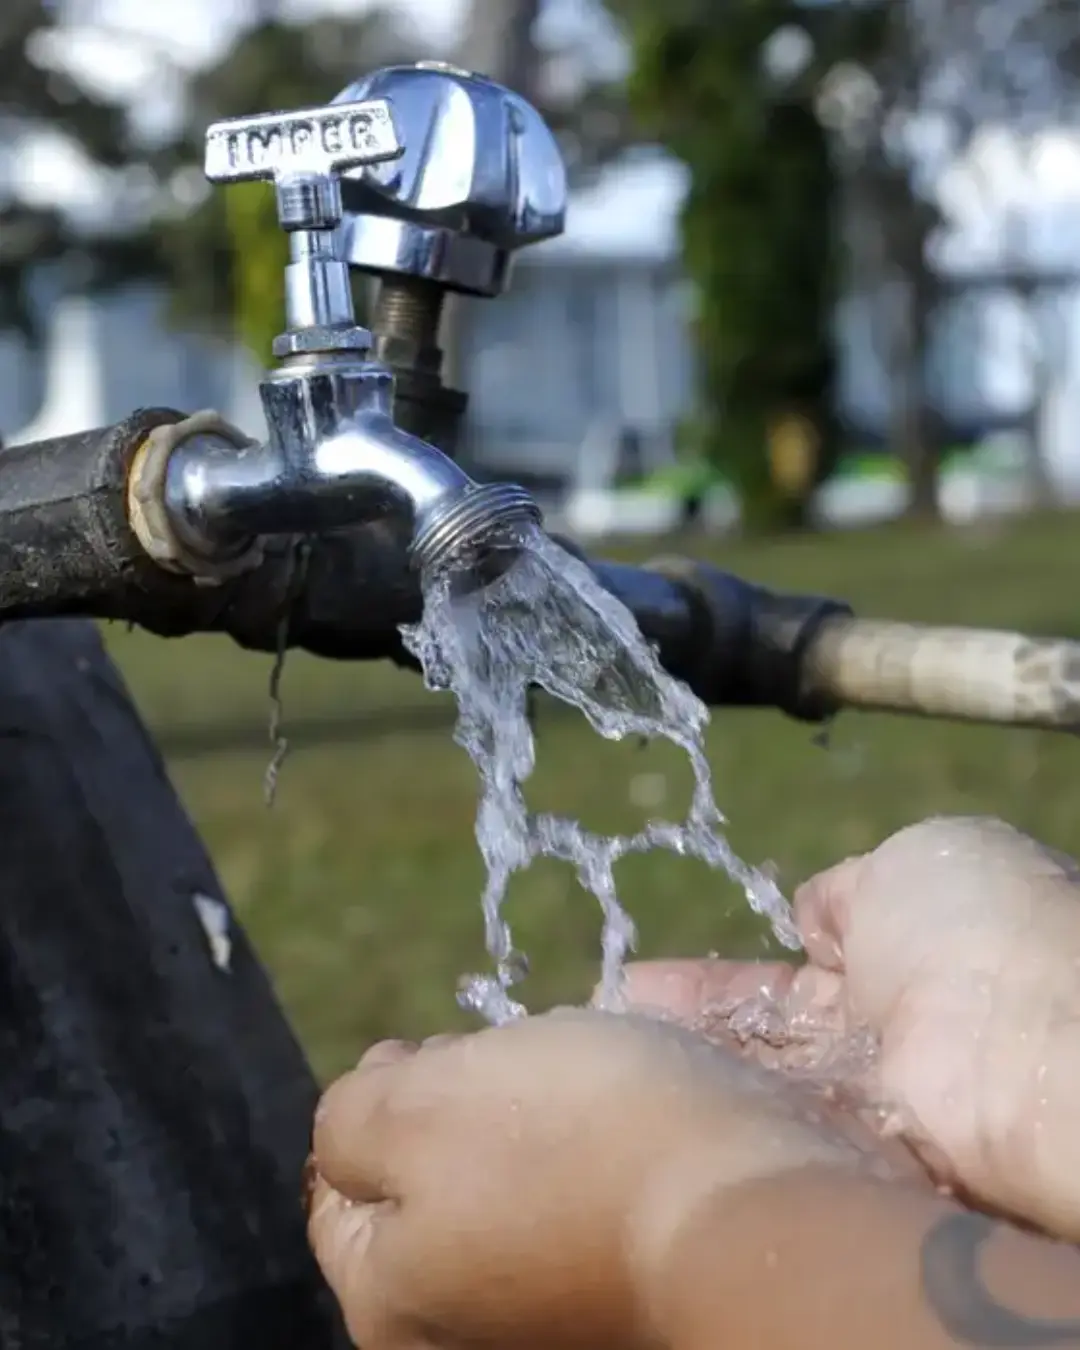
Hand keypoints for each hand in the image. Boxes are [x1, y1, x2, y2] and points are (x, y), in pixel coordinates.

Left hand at [306, 1009, 918, 1349]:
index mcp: (392, 1307)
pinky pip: (579, 1213)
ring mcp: (551, 1325)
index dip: (376, 1101)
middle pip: (427, 1195)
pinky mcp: (625, 1300)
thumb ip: (349, 1117)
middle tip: (505, 1060)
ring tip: (572, 1080)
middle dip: (455, 1112)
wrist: (756, 1208)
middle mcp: (465, 1339)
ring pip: (507, 1195)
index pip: (339, 1195)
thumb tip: (358, 1115)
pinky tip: (623, 1122)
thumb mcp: (418, 1106)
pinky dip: (589, 1161)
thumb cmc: (572, 1144)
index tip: (427, 1049)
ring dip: (527, 1128)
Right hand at [619, 816, 1079, 1238]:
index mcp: (904, 956)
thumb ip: (849, 891)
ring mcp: (866, 1102)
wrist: (1030, 1045)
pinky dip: (707, 1108)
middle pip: (764, 1035)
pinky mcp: (854, 1156)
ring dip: (684, 1063)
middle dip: (687, 1024)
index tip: (644, 977)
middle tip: (607, 1013)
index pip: (794, 973)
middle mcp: (883, 1037)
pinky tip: (639, 1089)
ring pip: (758, 1080)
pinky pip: (771, 1125)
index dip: (720, 980)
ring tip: (602, 1046)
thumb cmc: (976, 929)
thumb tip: (811, 917)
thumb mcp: (913, 863)